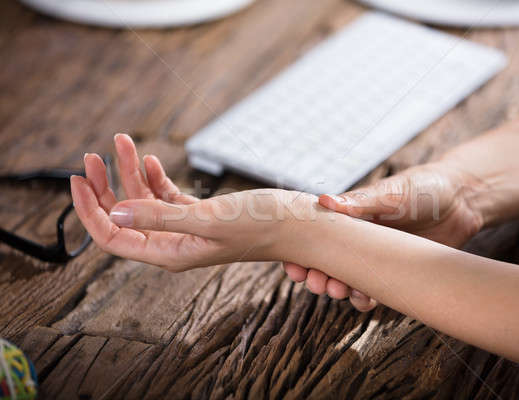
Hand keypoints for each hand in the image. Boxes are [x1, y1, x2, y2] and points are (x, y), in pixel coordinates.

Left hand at [71, 134, 315, 270]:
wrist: (296, 223)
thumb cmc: (261, 225)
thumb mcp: (209, 220)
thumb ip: (161, 217)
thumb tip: (114, 212)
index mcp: (170, 253)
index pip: (113, 237)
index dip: (90, 210)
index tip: (76, 178)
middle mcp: (173, 244)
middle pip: (123, 217)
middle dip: (105, 186)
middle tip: (91, 156)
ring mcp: (186, 229)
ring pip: (144, 202)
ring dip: (131, 173)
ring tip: (123, 143)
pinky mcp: (201, 215)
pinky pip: (166, 197)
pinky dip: (155, 178)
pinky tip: (151, 161)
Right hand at [284, 161, 484, 310]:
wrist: (464, 200)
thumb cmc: (424, 187)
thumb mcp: (391, 193)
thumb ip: (359, 201)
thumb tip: (323, 200)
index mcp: (351, 217)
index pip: (317, 237)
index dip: (302, 253)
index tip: (294, 267)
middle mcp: (359, 239)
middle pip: (328, 262)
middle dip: (318, 276)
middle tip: (317, 284)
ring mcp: (377, 257)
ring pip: (348, 279)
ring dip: (339, 289)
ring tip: (340, 292)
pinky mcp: (396, 271)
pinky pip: (375, 290)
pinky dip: (366, 298)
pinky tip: (365, 300)